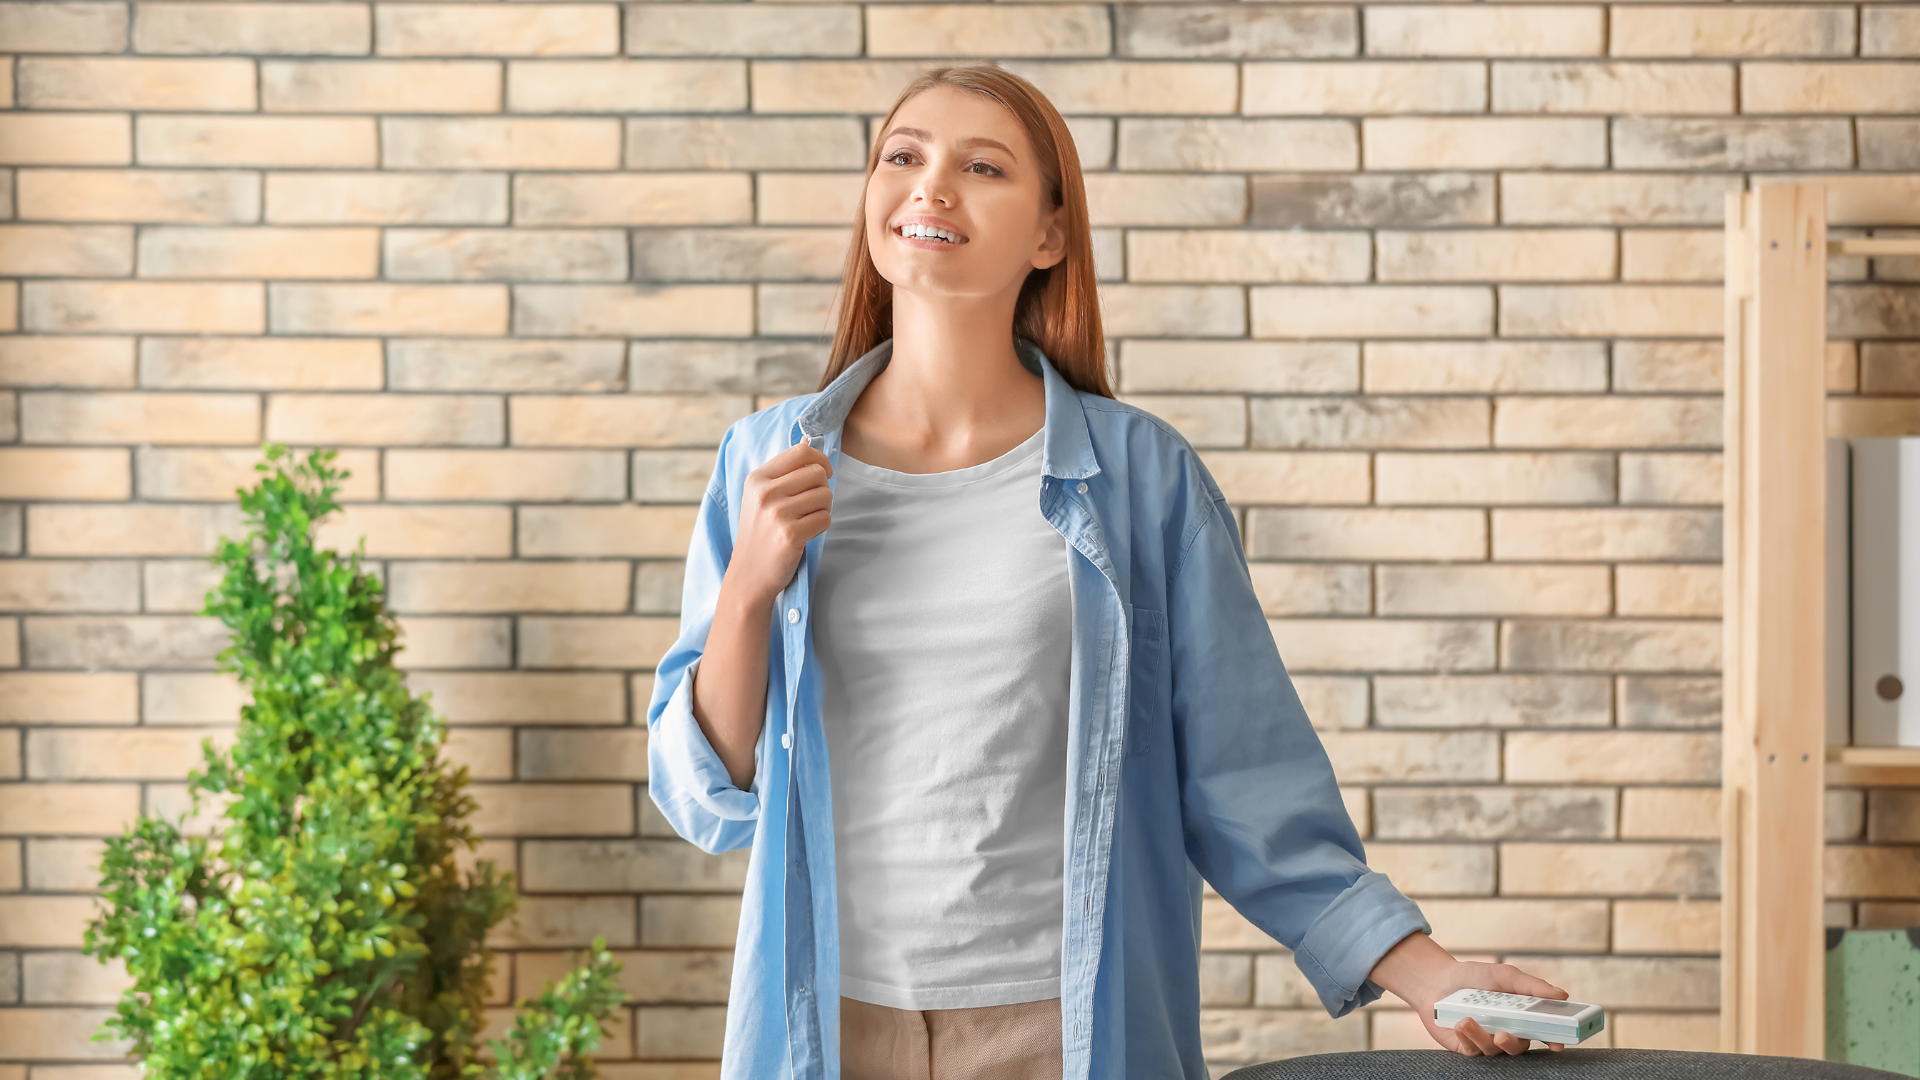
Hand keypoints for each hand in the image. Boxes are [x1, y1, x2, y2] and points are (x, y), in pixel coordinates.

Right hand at [729, 435, 833, 601]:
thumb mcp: (761, 496)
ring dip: (823, 509)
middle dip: (822, 489)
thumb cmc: (760, 533)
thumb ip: (785, 470)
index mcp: (758, 478)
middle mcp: (765, 492)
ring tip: (806, 520)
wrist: (748, 575)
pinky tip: (806, 534)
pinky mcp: (790, 534)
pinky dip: (821, 526)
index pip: (801, 452)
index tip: (823, 474)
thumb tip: (809, 439)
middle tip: (811, 506)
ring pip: (825, 496)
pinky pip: (825, 518)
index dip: (820, 460)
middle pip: (817, 474)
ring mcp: (777, 513)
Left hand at [1366, 930, 1570, 1056]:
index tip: (1556, 1043)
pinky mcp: (1467, 1047)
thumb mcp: (1504, 975)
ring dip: (1481, 1036)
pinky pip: (1472, 1050)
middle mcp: (1506, 1032)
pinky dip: (1467, 1037)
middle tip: (1502, 1035)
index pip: (1542, 1032)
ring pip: (1494, 1051)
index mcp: (1521, 1017)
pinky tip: (1459, 1023)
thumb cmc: (1473, 977)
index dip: (1552, 1039)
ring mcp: (1486, 1041)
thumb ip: (1531, 986)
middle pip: (1519, 1047)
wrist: (1436, 980)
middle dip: (1513, 1043)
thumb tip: (1562, 995)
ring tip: (1468, 1020)